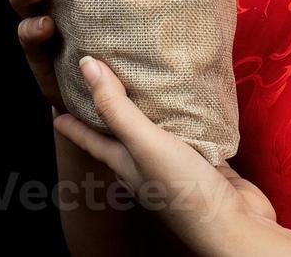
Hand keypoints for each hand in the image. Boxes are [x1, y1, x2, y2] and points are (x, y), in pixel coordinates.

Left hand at [52, 55, 288, 255]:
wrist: (234, 224)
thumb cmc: (183, 190)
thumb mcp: (143, 144)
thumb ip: (116, 107)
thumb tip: (86, 66)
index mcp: (124, 162)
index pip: (89, 139)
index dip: (72, 123)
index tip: (56, 106)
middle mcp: (146, 163)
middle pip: (121, 132)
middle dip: (111, 109)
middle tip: (105, 80)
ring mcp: (176, 162)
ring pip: (158, 128)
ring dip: (152, 106)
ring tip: (149, 77)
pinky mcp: (204, 159)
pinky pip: (193, 130)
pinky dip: (189, 112)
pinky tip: (194, 95)